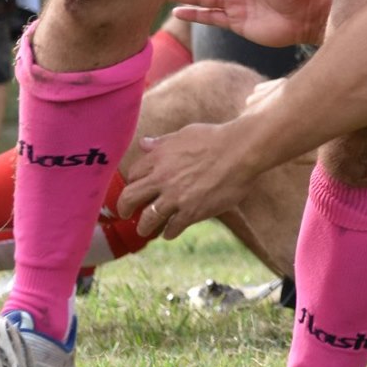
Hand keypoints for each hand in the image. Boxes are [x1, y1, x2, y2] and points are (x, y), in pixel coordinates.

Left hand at [118, 121, 255, 239]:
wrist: (241, 151)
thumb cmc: (215, 138)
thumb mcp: (185, 134)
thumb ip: (162, 142)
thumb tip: (144, 144)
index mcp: (158, 158)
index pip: (133, 174)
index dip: (134, 182)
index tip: (137, 188)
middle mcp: (162, 179)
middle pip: (129, 199)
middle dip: (125, 208)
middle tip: (126, 214)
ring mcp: (175, 197)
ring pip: (147, 219)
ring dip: (144, 226)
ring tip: (146, 229)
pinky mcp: (191, 212)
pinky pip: (172, 228)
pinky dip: (168, 232)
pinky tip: (170, 232)